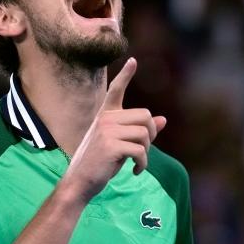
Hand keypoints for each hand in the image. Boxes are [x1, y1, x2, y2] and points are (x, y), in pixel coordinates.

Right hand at [61, 58, 166, 203]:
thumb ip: (140, 132)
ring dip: (146, 152)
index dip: (126, 75)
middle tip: (142, 151)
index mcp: (105, 116)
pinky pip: (140, 151)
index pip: (116, 90)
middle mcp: (105, 119)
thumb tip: (163, 120)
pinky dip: (142, 164)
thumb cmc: (100, 165)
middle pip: (145, 116)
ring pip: (145, 134)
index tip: (133, 60)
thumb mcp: (121, 145)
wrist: (79, 183)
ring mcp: (107, 131)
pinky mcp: (110, 146)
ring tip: (137, 163)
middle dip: (150, 135)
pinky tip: (135, 171)